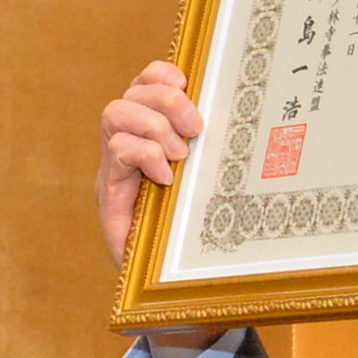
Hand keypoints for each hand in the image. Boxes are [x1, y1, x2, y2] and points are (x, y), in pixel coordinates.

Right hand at [100, 61, 201, 269]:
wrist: (163, 284)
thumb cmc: (192, 231)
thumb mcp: (208, 184)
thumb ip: (213, 154)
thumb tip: (248, 122)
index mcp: (152, 131)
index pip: (147, 80)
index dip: (163, 73)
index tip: (188, 83)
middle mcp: (129, 142)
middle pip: (133, 91)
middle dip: (167, 101)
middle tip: (195, 129)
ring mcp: (116, 166)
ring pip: (116, 111)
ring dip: (153, 126)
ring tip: (179, 155)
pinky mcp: (108, 190)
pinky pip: (116, 149)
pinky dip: (143, 155)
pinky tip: (164, 177)